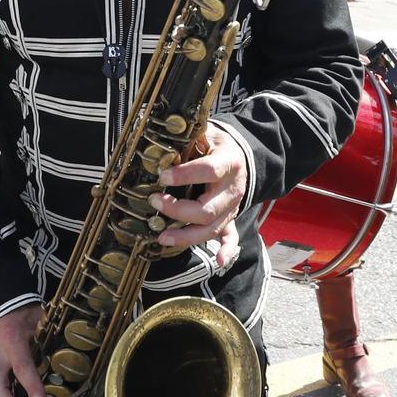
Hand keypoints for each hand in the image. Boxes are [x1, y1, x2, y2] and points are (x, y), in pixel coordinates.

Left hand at [154, 124, 248, 251]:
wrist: (242, 155)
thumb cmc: (217, 144)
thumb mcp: (206, 133)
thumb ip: (188, 138)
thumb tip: (160, 143)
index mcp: (228, 163)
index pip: (208, 171)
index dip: (185, 175)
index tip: (162, 176)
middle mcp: (232, 189)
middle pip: (207, 209)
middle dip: (177, 210)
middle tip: (154, 202)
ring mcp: (232, 207)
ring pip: (212, 228)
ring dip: (186, 236)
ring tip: (162, 237)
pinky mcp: (230, 218)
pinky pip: (231, 237)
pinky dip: (226, 250)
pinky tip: (220, 262)